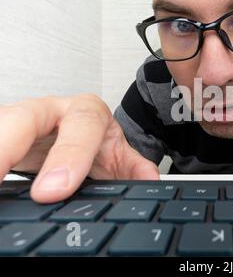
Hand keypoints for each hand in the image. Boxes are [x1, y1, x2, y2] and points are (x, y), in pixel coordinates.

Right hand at [0, 94, 158, 203]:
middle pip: (24, 117)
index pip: (80, 125)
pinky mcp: (5, 134)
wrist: (74, 137)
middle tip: (3, 181)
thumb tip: (150, 184)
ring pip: (2, 123)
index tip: (54, 190)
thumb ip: (132, 168)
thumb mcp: (115, 155)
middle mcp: (50, 111)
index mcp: (86, 113)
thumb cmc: (94, 143)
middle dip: (9, 148)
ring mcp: (22, 120)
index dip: (68, 156)